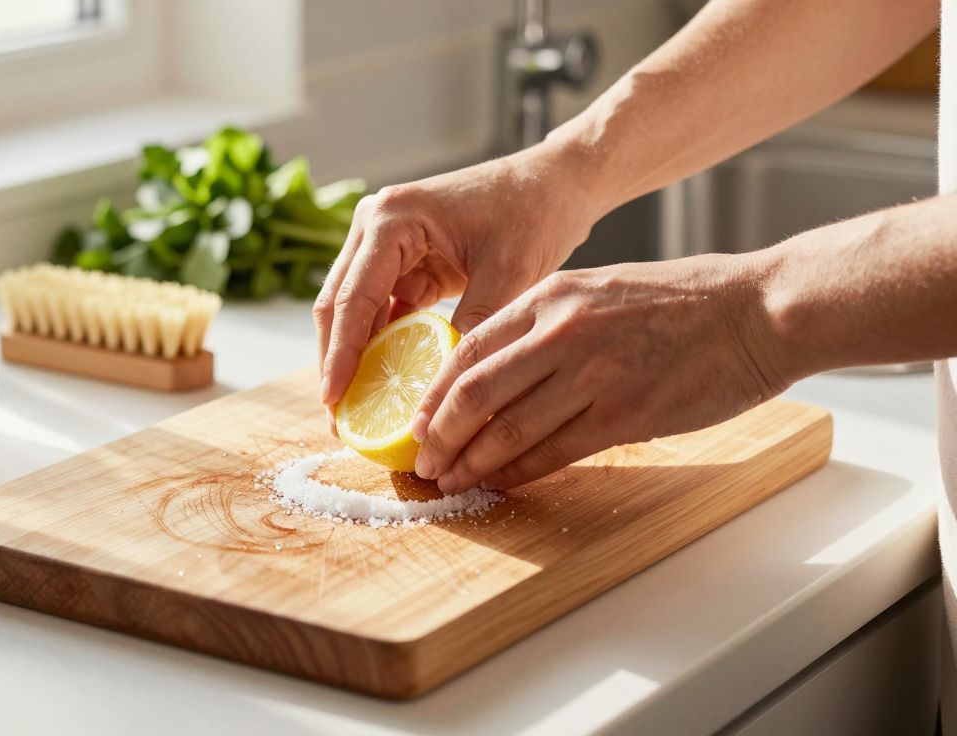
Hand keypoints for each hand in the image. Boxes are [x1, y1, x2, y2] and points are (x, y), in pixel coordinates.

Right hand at [313, 143, 600, 409]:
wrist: (555, 183)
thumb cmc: (533, 212)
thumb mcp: (508, 273)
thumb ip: (473, 326)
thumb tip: (444, 389)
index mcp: (392, 218)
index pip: (352, 297)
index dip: (340, 354)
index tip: (334, 400)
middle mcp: (376, 226)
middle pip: (337, 305)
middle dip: (335, 362)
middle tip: (337, 419)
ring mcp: (384, 244)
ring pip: (353, 312)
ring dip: (353, 358)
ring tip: (354, 412)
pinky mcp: (403, 264)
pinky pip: (380, 312)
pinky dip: (380, 346)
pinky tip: (383, 385)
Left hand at [410, 254, 790, 491]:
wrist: (760, 308)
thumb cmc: (687, 301)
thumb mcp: (602, 289)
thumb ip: (550, 322)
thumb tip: (501, 366)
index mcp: (552, 296)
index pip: (468, 348)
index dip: (433, 392)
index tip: (416, 420)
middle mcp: (562, 331)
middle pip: (474, 392)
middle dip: (438, 434)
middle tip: (421, 462)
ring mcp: (593, 373)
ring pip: (508, 428)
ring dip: (471, 462)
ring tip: (449, 481)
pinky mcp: (625, 414)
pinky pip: (554, 452)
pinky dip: (519, 473)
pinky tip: (500, 484)